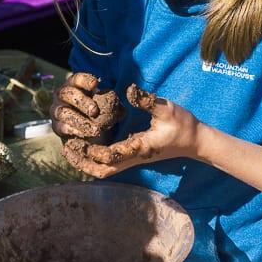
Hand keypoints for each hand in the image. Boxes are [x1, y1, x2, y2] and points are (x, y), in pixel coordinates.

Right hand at [50, 72, 123, 142]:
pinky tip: (86, 135)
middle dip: (81, 101)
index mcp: (76, 85)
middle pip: (67, 93)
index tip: (95, 84)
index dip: (85, 80)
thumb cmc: (100, 112)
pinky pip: (62, 127)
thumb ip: (114, 103)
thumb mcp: (108, 106)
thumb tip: (125, 103)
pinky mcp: (57, 126)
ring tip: (95, 129)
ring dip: (79, 120)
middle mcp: (63, 95)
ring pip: (63, 112)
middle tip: (95, 111)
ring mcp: (57, 110)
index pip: (77, 78)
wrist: (89, 132)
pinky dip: (74, 130)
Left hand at [61, 84, 202, 178]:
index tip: (77, 140)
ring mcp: (134, 159)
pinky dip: (95, 160)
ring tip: (71, 150)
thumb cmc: (182, 125)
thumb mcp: (167, 108)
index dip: (92, 150)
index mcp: (140, 147)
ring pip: (106, 170)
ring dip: (87, 163)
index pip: (111, 155)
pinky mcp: (134, 156)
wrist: (194, 141)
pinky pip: (111, 164)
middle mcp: (135, 157)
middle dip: (83, 163)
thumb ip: (147, 100)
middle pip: (103, 171)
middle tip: (67, 149)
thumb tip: (128, 90)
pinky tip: (86, 147)